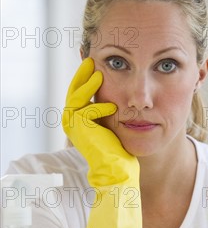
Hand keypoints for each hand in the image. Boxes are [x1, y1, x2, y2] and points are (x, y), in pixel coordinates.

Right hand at [62, 57, 138, 186]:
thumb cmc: (117, 147)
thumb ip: (107, 106)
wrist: (115, 166)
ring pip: (77, 97)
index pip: (78, 93)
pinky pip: (88, 110)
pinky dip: (101, 107)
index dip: (85, 78)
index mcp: (76, 120)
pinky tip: (113, 107)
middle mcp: (70, 121)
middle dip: (82, 75)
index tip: (94, 64)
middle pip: (73, 91)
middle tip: (91, 60)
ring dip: (88, 84)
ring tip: (100, 73)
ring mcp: (71, 124)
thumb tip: (113, 89)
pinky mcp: (78, 127)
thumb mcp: (110, 121)